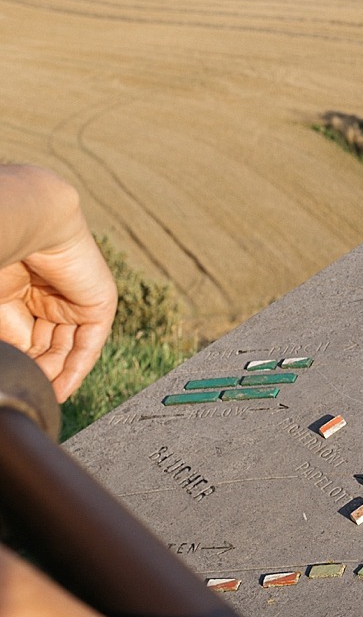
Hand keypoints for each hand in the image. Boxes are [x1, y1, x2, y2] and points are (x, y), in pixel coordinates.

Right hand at [0, 164, 116, 401]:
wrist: (26, 221)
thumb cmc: (0, 253)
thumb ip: (11, 334)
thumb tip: (19, 364)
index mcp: (21, 290)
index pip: (25, 338)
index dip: (22, 363)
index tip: (15, 386)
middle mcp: (47, 295)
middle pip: (45, 347)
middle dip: (36, 372)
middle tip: (26, 392)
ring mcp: (75, 298)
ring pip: (66, 348)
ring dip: (54, 375)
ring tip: (39, 396)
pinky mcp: (99, 303)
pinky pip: (89, 344)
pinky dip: (75, 369)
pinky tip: (60, 390)